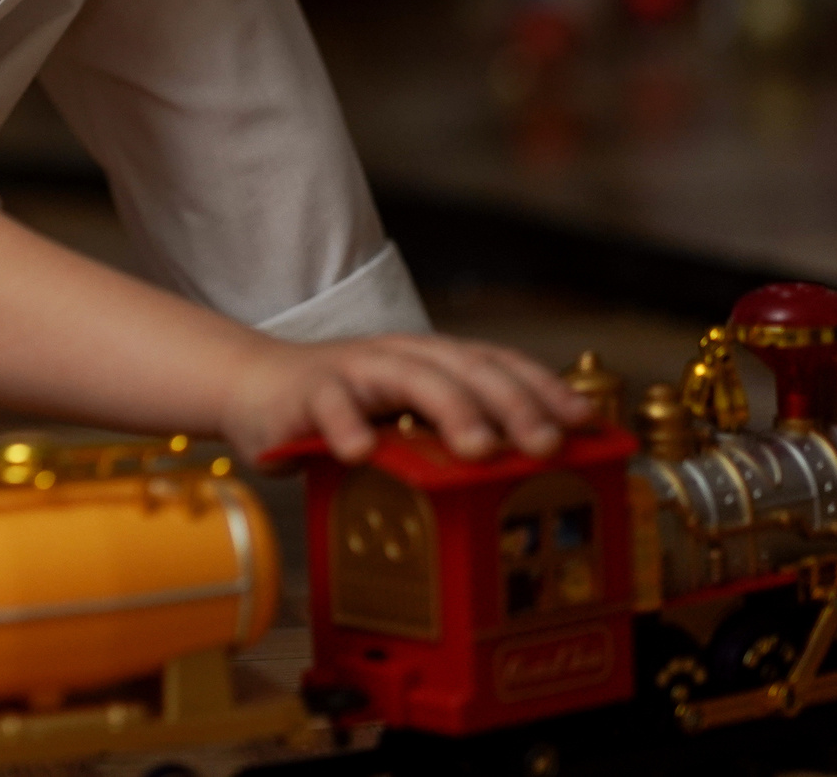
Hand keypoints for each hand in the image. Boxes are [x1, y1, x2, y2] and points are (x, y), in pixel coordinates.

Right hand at [218, 333, 593, 465]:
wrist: (252, 387)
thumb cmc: (341, 412)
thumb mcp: (403, 423)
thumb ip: (448, 440)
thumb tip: (526, 479)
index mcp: (431, 362)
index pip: (497, 364)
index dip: (543, 388)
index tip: (584, 422)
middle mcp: (399, 357)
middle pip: (465, 368)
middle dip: (512, 403)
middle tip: (546, 443)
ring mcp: (354, 370)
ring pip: (409, 376)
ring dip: (450, 409)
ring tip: (478, 448)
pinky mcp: (307, 392)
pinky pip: (329, 405)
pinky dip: (347, 426)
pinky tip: (362, 453)